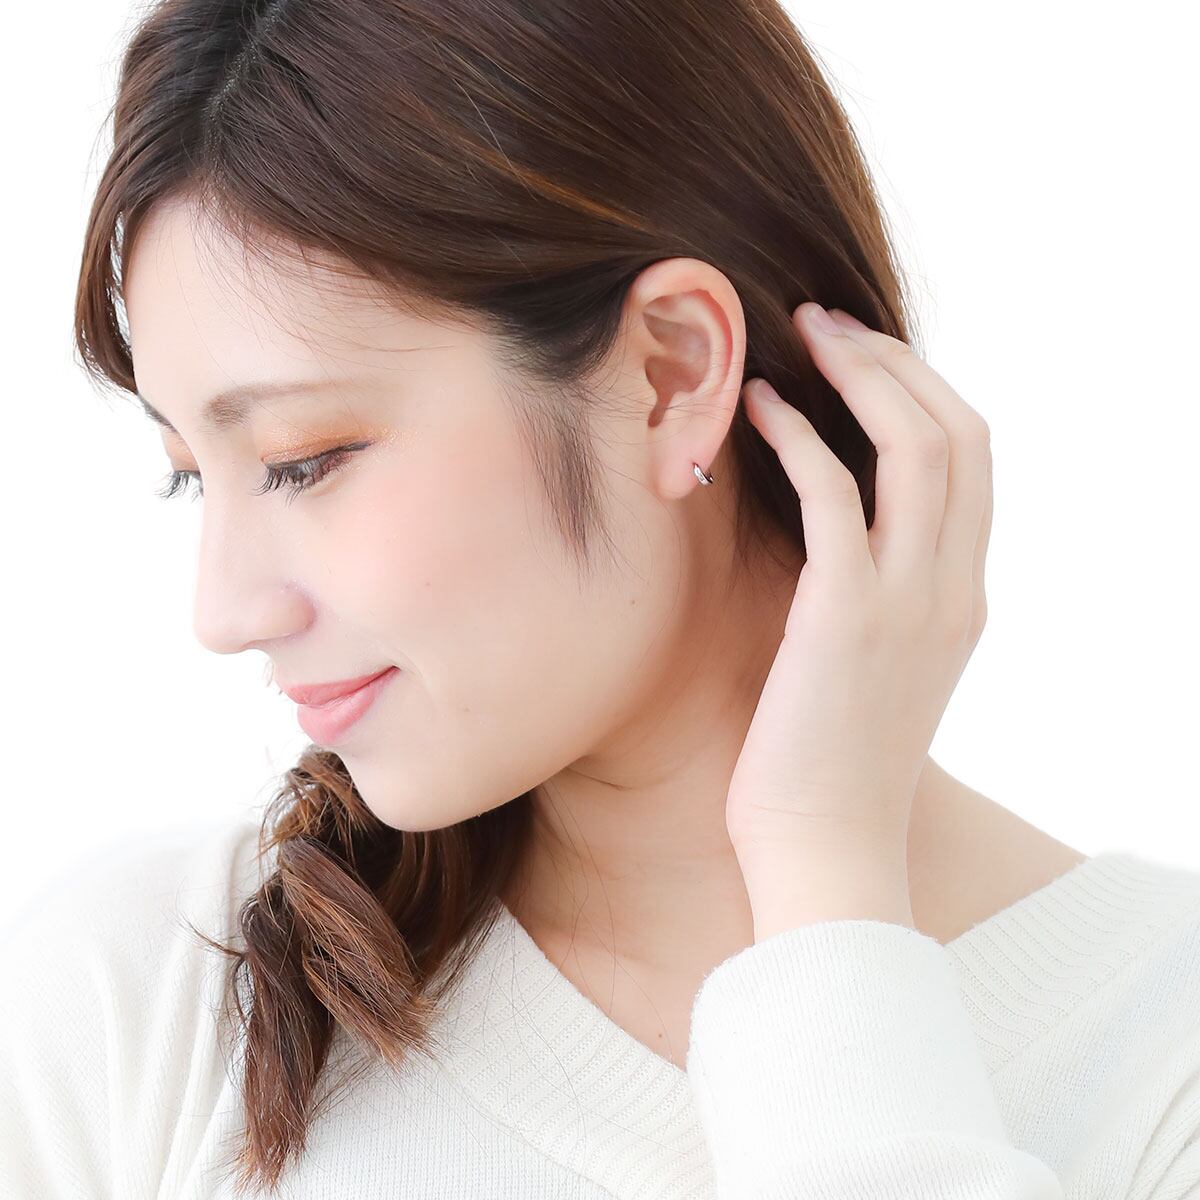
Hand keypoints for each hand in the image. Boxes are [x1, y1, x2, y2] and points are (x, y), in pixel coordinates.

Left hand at [725, 303, 992, 887]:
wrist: (825, 850)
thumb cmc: (829, 766)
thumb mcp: (877, 672)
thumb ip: (879, 602)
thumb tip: (834, 544)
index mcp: (962, 597)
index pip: (973, 461)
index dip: (922, 391)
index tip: (862, 357)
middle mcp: (952, 588)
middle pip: (956, 433)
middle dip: (894, 363)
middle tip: (827, 324)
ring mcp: (908, 600)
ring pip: (915, 446)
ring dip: (857, 376)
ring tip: (798, 338)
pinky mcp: (846, 617)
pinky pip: (833, 494)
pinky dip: (801, 437)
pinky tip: (760, 410)